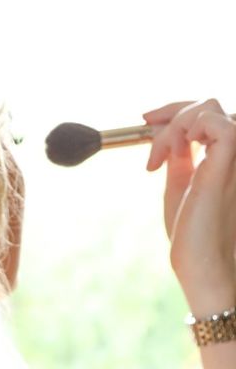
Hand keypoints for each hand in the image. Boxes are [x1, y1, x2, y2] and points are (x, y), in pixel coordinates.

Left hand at [144, 99, 235, 316]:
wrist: (201, 266)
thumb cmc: (192, 233)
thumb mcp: (182, 183)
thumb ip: (182, 156)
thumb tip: (169, 131)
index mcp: (227, 158)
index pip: (210, 114)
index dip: (176, 109)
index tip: (147, 119)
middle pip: (210, 105)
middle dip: (171, 112)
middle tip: (145, 127)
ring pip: (209, 109)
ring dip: (174, 124)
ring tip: (159, 157)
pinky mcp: (229, 166)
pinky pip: (214, 124)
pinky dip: (185, 128)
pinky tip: (171, 153)